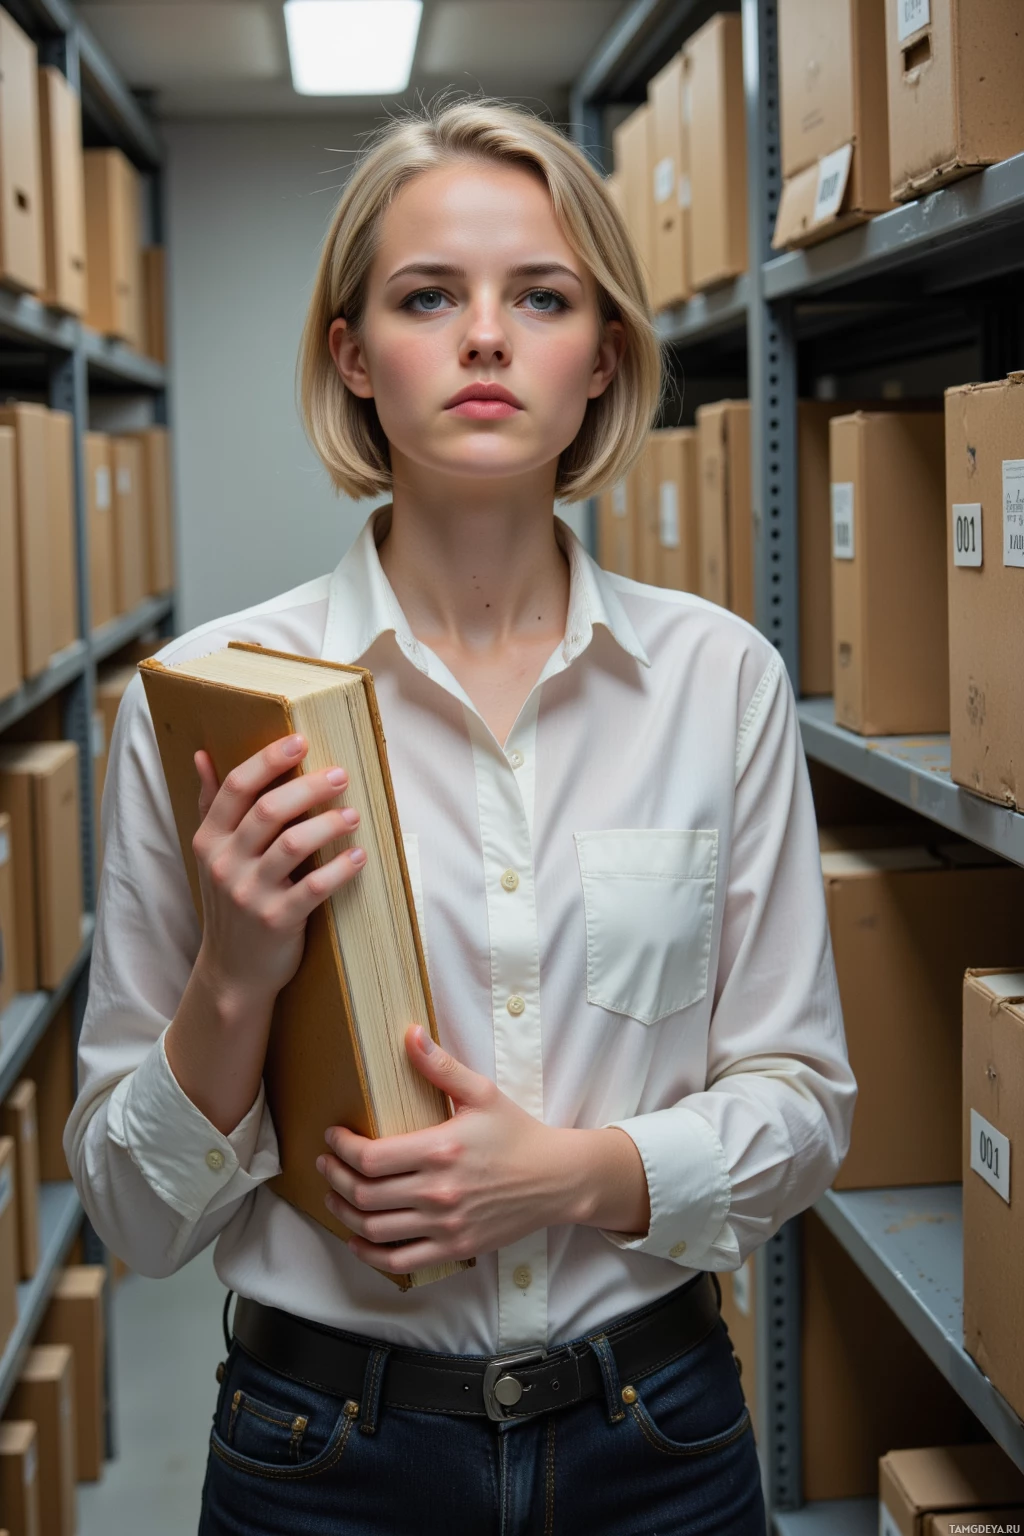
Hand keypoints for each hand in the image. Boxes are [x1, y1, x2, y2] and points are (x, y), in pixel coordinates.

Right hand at [191, 733, 366, 1006]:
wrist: (233, 971)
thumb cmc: (231, 901)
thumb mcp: (213, 854)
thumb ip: (211, 805)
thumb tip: (203, 755)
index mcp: (210, 839)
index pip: (236, 787)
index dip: (268, 760)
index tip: (301, 740)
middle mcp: (225, 863)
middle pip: (269, 810)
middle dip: (309, 787)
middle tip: (341, 775)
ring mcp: (249, 894)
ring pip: (293, 845)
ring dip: (328, 824)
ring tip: (354, 815)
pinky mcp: (277, 920)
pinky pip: (314, 888)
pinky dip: (340, 869)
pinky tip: (358, 856)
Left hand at [317, 1025, 650, 1275]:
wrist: (556, 1179)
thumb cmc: (518, 1134)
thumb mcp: (482, 1093)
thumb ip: (441, 1066)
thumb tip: (410, 1033)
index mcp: (440, 1150)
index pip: (370, 1157)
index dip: (341, 1148)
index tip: (333, 1137)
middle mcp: (438, 1192)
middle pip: (364, 1193)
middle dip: (334, 1177)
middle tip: (325, 1164)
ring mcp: (445, 1225)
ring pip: (374, 1229)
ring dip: (345, 1212)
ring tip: (334, 1195)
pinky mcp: (454, 1248)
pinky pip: (399, 1261)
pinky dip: (370, 1253)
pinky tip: (357, 1238)